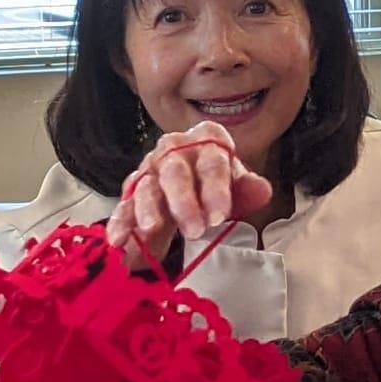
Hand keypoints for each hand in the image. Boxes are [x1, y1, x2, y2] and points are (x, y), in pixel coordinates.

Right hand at [105, 121, 272, 270]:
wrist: (192, 185)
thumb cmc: (215, 184)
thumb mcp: (235, 185)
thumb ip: (246, 190)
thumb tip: (262, 190)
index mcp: (207, 141)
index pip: (212, 162)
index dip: (215, 189)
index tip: (219, 216)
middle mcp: (174, 150)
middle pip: (175, 172)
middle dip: (183, 201)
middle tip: (194, 230)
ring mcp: (150, 169)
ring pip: (146, 187)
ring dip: (148, 210)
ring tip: (150, 231)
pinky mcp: (132, 192)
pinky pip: (124, 206)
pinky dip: (120, 224)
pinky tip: (117, 240)